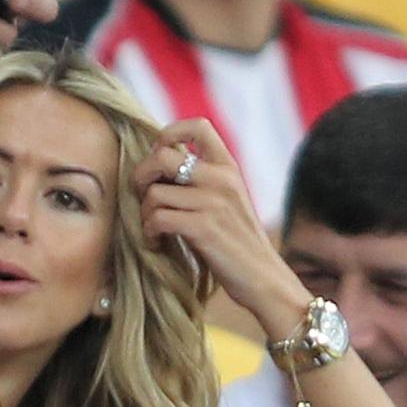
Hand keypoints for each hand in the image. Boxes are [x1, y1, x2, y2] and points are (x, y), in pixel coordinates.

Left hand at [133, 118, 310, 338]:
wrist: (264, 280)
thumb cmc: (238, 247)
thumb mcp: (227, 204)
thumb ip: (202, 184)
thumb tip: (159, 171)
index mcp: (228, 167)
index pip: (197, 126)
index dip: (168, 135)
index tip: (158, 160)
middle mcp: (221, 178)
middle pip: (162, 156)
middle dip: (142, 178)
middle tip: (143, 201)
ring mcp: (213, 202)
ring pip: (154, 193)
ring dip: (143, 215)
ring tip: (153, 231)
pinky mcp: (203, 228)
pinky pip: (157, 218)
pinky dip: (149, 234)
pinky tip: (157, 244)